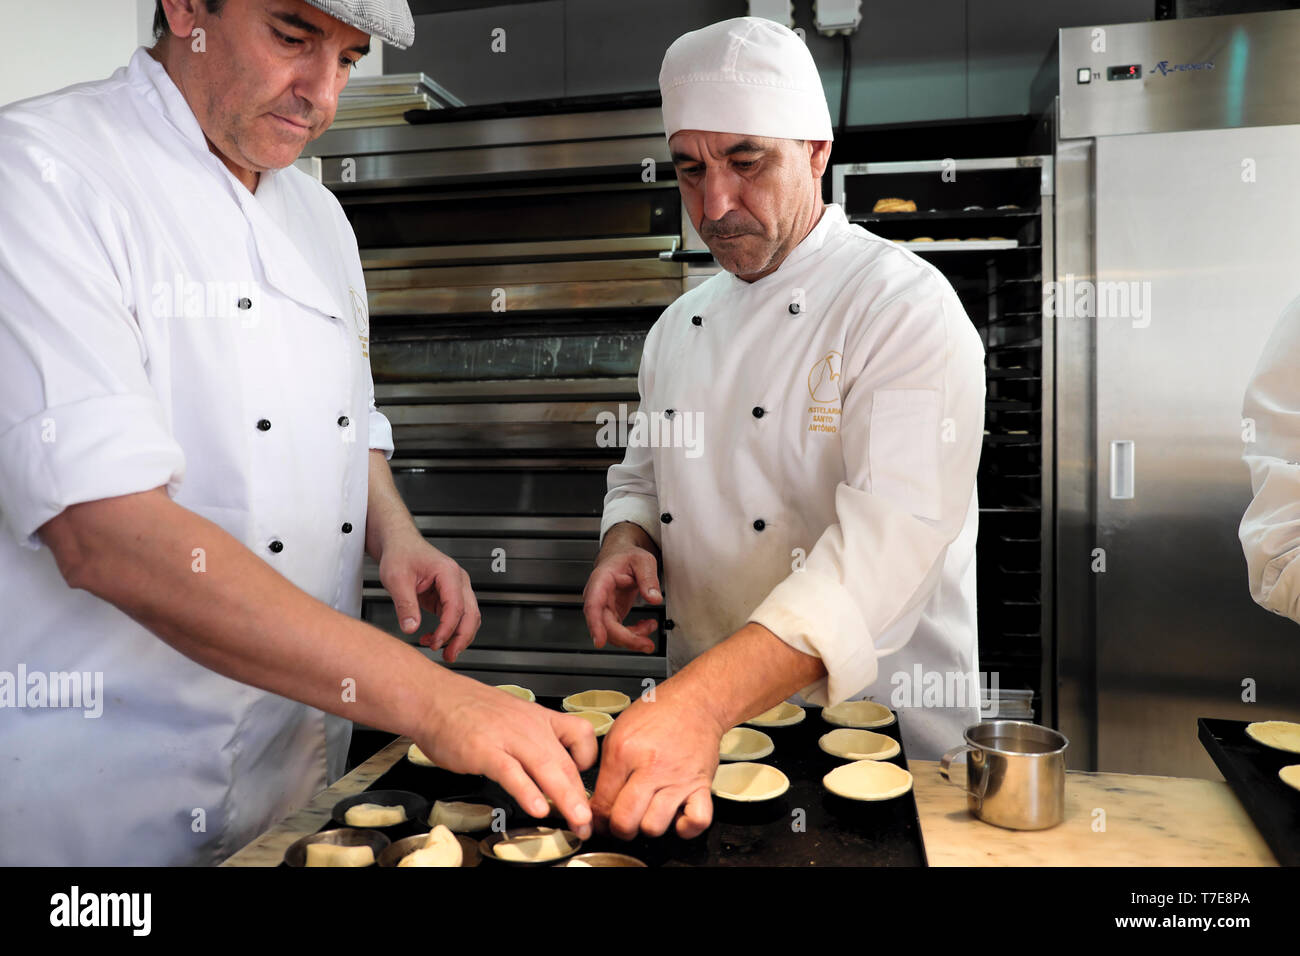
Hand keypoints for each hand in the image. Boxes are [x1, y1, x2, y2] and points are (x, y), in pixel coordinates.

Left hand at [378, 530, 480, 661]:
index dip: (448, 628)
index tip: (435, 643)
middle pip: (471, 614)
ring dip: (459, 637)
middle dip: (462, 638)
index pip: (456, 606)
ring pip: (469, 618)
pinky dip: (449, 631)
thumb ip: (405, 604)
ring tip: (444, 652)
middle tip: (449, 655)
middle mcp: (458, 580)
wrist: (399, 544)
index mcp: (448, 573)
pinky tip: (434, 638)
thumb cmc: (400, 554)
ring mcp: (456, 589)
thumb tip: (411, 628)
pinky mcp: (449, 596)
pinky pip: (456, 617)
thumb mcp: (396, 579)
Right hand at [415, 676, 597, 838]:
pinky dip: (527, 791)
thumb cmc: (468, 711)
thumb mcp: (511, 718)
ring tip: (577, 819)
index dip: (588, 762)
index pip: (581, 735)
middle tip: (588, 822)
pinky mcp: (485, 750)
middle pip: (566, 762)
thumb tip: (547, 767)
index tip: (585, 786)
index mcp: (540, 718)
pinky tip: (538, 808)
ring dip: (566, 797)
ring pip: (547, 767)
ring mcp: (509, 738)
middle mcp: (531, 727)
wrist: (433, 697)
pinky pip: (512, 772)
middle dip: (580, 797)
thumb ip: (531, 740)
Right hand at [583, 532, 661, 652]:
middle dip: (626, 638)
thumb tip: (654, 598)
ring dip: (632, 638)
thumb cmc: (627, 557)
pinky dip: (634, 634)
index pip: (593, 605)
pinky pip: (619, 632)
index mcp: (601, 580)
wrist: (621, 556)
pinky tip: (645, 626)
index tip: (600, 641)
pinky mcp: (612, 615)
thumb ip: (648, 579)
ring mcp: (604, 608)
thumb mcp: (643, 561)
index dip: (595, 625)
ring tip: (650, 626)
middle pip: (605, 625)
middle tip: (646, 644)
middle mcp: (598, 597)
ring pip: (612, 633)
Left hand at [591, 688, 722, 839]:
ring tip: (647, 814)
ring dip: (648, 826)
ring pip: (654, 827)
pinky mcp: (702, 785)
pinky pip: (696, 821)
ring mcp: (678, 779)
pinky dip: (685, 828)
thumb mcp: (619, 732)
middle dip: (618, 828)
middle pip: (625, 821)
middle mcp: (652, 768)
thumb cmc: (657, 714)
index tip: (599, 820)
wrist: (695, 702)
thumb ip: (607, 768)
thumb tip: (597, 802)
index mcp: (624, 752)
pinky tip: (676, 817)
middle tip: (621, 820)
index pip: (602, 802)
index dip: (597, 818)